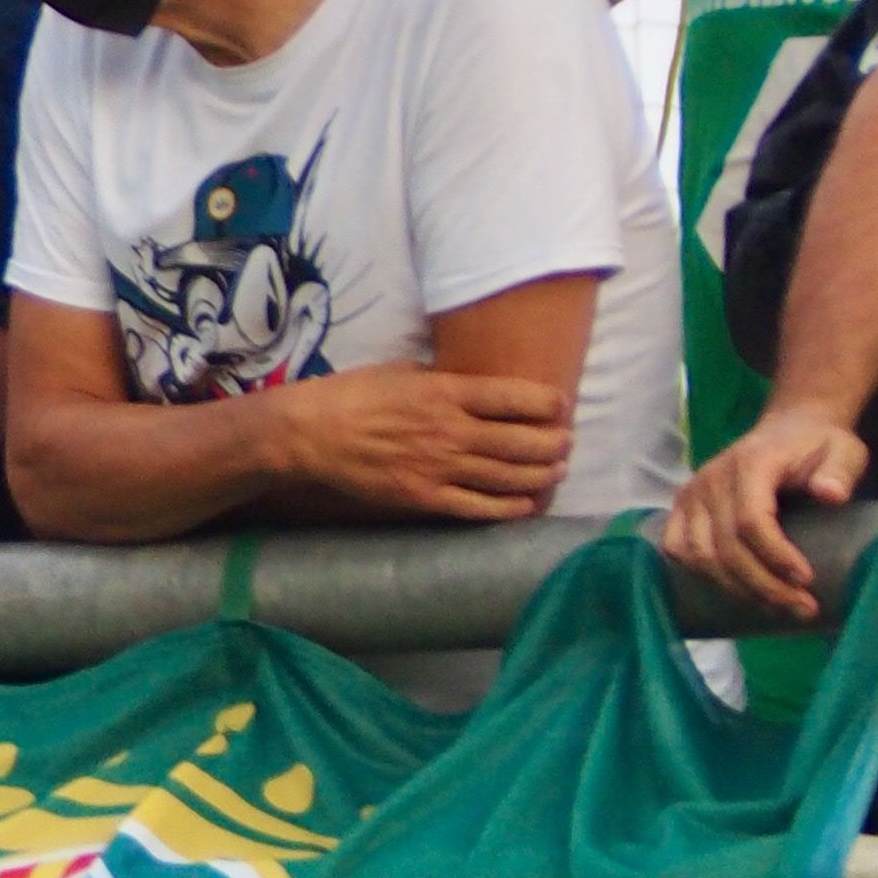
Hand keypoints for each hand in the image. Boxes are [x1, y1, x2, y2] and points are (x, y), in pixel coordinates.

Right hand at [265, 364, 575, 524]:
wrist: (311, 434)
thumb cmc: (352, 394)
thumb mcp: (401, 370)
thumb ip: (442, 380)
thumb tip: (472, 387)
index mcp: (446, 392)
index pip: (515, 398)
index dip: (548, 403)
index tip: (560, 405)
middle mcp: (451, 431)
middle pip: (523, 440)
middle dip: (554, 442)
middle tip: (566, 441)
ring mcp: (440, 468)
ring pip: (509, 476)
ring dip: (541, 474)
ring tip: (556, 470)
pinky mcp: (425, 498)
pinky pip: (479, 508)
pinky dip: (509, 508)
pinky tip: (526, 503)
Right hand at [658, 402, 872, 622]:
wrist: (789, 429)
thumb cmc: (818, 446)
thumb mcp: (844, 451)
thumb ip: (839, 472)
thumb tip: (829, 495)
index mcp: (750, 463)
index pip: (750, 520)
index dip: (776, 556)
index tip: (807, 580)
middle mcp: (712, 478)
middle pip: (726, 546)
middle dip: (764, 585)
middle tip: (803, 608)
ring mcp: (692, 492)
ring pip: (701, 555)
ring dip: (738, 588)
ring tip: (776, 607)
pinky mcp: (684, 506)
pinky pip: (678, 548)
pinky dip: (701, 573)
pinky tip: (736, 589)